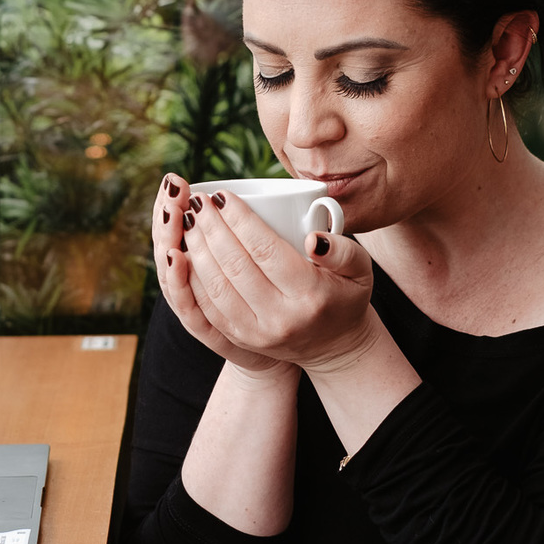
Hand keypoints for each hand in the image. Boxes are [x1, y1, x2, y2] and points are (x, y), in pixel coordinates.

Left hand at [152, 177, 375, 372]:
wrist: (334, 347)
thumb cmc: (345, 296)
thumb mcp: (360, 270)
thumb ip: (343, 249)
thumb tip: (312, 238)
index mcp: (310, 295)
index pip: (265, 250)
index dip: (240, 220)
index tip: (223, 196)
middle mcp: (280, 318)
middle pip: (235, 265)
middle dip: (211, 228)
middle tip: (198, 201)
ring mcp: (257, 332)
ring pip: (215, 287)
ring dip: (196, 250)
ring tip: (187, 221)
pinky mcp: (239, 339)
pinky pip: (206, 307)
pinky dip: (190, 278)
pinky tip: (183, 253)